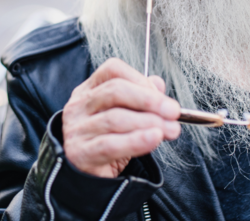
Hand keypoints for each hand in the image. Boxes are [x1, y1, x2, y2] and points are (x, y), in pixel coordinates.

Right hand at [61, 58, 180, 177]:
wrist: (86, 179)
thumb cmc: (107, 142)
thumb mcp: (125, 117)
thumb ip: (141, 99)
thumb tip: (158, 84)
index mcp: (88, 90)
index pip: (113, 70)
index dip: (140, 79)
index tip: (162, 96)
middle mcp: (78, 106)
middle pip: (114, 91)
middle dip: (149, 101)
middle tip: (173, 112)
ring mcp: (76, 129)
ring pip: (115, 118)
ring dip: (149, 122)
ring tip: (170, 130)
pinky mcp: (79, 153)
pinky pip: (110, 144)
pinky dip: (136, 141)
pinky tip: (154, 139)